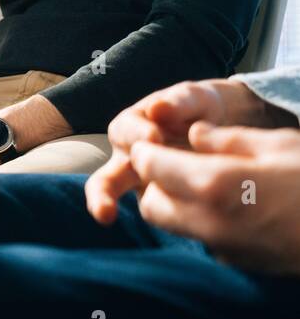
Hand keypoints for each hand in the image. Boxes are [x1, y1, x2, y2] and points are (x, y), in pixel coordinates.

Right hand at [87, 79, 256, 224]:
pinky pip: (154, 212)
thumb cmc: (196, 108)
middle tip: (103, 209)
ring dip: (106, 204)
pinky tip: (179, 220)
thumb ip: (178, 102)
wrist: (217, 126)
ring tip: (105, 216)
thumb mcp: (192, 98)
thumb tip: (157, 110)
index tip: (154, 137)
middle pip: (105, 179)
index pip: (125, 132)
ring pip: (115, 196)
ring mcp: (140, 183)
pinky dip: (162, 214)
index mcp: (129, 128)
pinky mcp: (159, 202)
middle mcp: (126, 159)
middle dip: (100, 193)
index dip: (138, 134)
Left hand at [128, 125, 299, 275]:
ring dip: (174, 203)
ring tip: (201, 180)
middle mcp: (209, 220)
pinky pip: (202, 238)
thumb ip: (227, 139)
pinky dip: (200, 220)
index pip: (150, 166)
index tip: (155, 139)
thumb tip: (194, 134)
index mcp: (213, 184)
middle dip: (154, 182)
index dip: (147, 150)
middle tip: (173, 160)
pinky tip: (230, 204)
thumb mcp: (278, 145)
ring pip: (174, 225)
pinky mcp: (239, 261)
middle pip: (151, 203)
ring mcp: (223, 247)